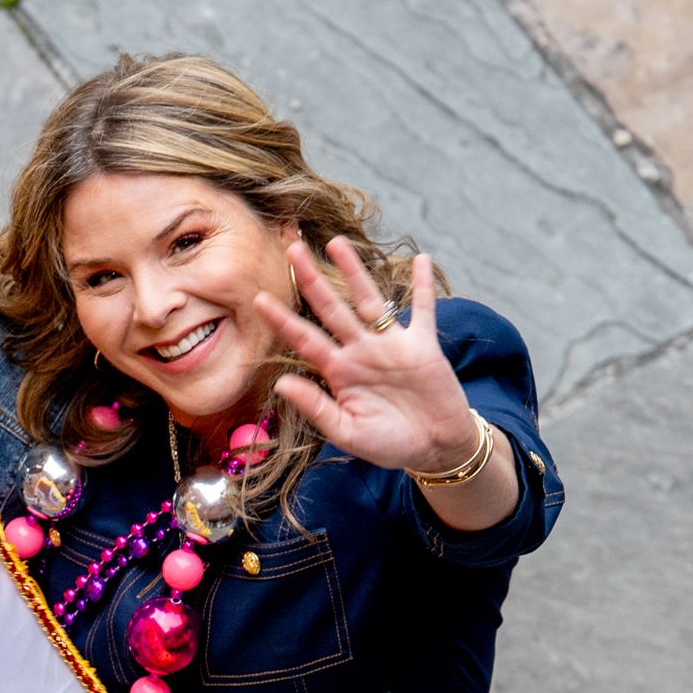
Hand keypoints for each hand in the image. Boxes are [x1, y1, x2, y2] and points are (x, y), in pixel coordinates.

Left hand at [254, 238, 481, 476]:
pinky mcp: (423, 346)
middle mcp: (361, 351)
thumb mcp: (348, 433)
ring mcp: (391, 345)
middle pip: (332, 308)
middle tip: (292, 248)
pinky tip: (422, 260)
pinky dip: (424, 287)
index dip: (283, 320)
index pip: (306, 339)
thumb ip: (317, 408)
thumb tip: (282, 384)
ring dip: (355, 271)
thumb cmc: (389, 444)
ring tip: (338, 243)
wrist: (433, 448)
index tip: (259, 299)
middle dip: (312, 280)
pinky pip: (424, 310)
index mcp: (339, 372)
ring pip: (370, 300)